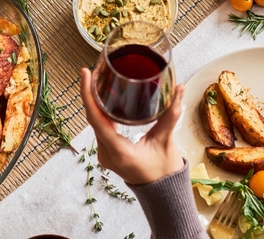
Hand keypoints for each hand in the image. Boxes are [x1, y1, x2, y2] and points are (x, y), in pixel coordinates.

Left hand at [79, 68, 184, 185]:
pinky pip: (99, 128)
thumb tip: (179, 89)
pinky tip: (103, 98)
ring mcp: (105, 154)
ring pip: (94, 122)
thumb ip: (171, 114)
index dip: (88, 95)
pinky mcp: (108, 152)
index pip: (96, 119)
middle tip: (92, 71)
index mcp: (118, 151)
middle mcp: (107, 153)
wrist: (162, 193)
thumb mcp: (166, 141)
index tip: (85, 74)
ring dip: (94, 101)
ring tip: (96, 80)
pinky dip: (100, 112)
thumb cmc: (164, 171)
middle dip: (90, 93)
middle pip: (92, 118)